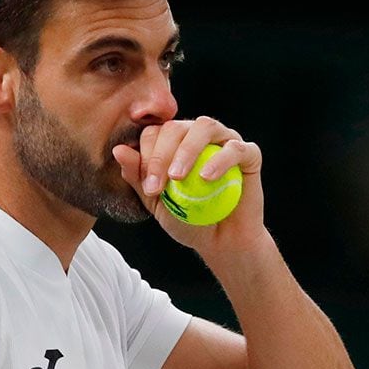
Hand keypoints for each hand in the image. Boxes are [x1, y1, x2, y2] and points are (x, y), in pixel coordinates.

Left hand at [113, 116, 266, 255]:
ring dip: (187, 150)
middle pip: (176, 127)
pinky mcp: (250, 155)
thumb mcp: (156, 203)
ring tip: (178, 177)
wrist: (222, 242)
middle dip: (161, 155)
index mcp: (176, 142)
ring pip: (205, 126)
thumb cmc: (189, 220)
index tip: (147, 188)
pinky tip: (207, 177)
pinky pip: (235, 149)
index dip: (146, 155)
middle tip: (156, 187)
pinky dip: (220, 160)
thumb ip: (138, 177)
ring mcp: (226, 141)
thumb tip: (118, 151)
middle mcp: (200, 135)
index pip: (155, 133)